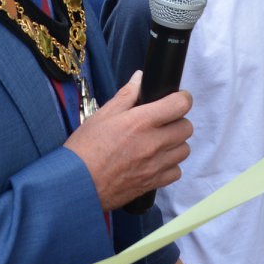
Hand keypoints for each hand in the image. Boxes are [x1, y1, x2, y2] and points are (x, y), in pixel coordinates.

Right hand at [64, 72, 191, 210]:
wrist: (78, 184)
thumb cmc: (85, 149)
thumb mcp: (102, 115)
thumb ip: (126, 95)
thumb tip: (140, 79)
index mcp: (141, 122)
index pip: (180, 105)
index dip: (181, 98)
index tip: (176, 99)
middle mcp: (153, 143)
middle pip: (186, 127)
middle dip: (177, 120)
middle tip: (163, 121)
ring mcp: (155, 165)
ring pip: (184, 150)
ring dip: (175, 143)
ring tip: (159, 141)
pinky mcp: (153, 183)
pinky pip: (176, 172)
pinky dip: (170, 165)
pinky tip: (156, 161)